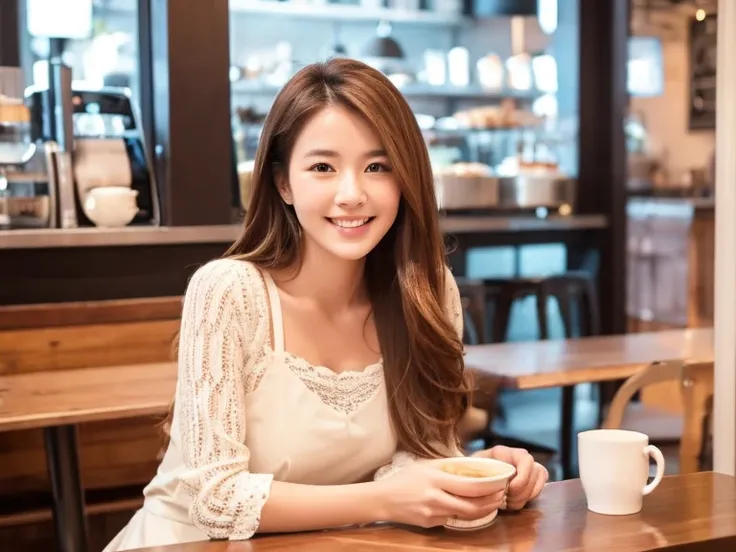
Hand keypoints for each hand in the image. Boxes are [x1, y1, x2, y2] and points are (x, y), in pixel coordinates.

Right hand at [375, 462, 506, 527]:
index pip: (470, 486)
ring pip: (465, 515)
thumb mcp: (427, 466)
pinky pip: (451, 519)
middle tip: (501, 497)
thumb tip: (474, 468)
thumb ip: (449, 467)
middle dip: (490, 503)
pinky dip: (462, 514)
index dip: (489, 488)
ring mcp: (433, 513)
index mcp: (436, 479)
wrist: (383, 499)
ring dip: (481, 511)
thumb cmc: (406, 479)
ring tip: (491, 503)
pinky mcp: (430, 524)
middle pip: (471, 506)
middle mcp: (435, 498)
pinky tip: (468, 507)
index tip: (500, 484)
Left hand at [472, 446, 547, 509]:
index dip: (522, 477)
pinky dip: (528, 499)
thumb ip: (482, 470)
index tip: (509, 489)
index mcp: (504, 452)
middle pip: (535, 474)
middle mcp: (519, 458)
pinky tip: (513, 502)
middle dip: (522, 492)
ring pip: (538, 484)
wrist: (472, 476)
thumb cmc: (471, 470)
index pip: (526, 459)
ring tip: (508, 501)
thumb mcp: (472, 467)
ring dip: (524, 497)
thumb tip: (492, 482)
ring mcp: (527, 469)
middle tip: (507, 499)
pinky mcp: (531, 481)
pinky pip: (538, 490)